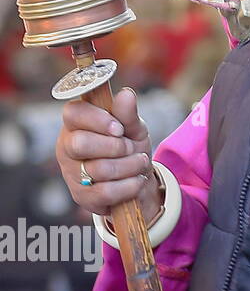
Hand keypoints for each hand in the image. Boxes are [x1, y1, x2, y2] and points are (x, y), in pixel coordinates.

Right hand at [55, 88, 161, 222]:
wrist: (137, 178)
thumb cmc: (129, 146)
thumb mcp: (133, 127)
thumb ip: (127, 113)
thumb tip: (127, 94)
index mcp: (76, 124)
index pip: (73, 113)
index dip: (97, 119)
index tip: (119, 128)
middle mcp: (67, 147)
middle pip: (80, 143)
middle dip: (115, 146)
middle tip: (130, 147)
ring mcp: (71, 173)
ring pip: (99, 169)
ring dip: (130, 165)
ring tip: (140, 162)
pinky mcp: (81, 196)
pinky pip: (106, 192)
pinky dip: (129, 185)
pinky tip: (137, 180)